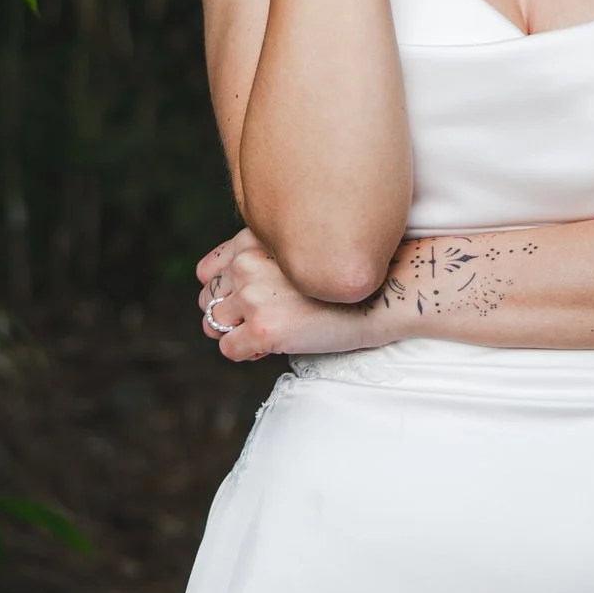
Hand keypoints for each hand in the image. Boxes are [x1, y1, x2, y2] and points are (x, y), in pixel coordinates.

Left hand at [198, 229, 387, 361]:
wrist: (385, 292)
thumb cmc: (344, 274)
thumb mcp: (297, 247)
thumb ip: (258, 254)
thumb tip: (217, 282)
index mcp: (252, 240)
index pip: (208, 272)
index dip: (227, 292)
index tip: (252, 300)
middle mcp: (246, 264)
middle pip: (208, 300)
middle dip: (230, 314)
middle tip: (266, 319)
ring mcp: (253, 296)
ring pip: (213, 325)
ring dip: (237, 333)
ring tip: (271, 330)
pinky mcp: (262, 329)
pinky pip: (229, 349)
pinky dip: (247, 352)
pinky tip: (274, 344)